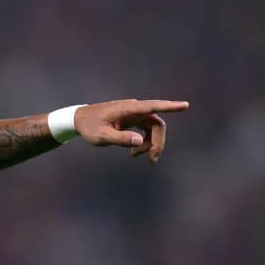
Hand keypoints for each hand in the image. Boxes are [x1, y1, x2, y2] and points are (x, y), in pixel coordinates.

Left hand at [74, 99, 188, 162]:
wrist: (79, 120)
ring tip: (135, 156)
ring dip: (149, 143)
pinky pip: (146, 130)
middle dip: (157, 142)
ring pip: (153, 128)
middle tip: (151, 159)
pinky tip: (133, 151)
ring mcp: (134, 113)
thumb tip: (139, 140)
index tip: (185, 105)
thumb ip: (120, 138)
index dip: (169, 106)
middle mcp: (133, 109)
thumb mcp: (101, 136)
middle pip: (157, 123)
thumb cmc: (89, 127)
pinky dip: (144, 141)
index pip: (152, 107)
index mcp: (127, 109)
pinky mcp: (132, 118)